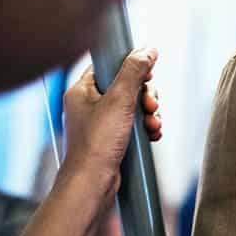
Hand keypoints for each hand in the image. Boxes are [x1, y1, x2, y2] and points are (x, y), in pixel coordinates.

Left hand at [58, 48, 161, 200]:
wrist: (92, 185)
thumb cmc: (96, 145)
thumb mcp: (119, 100)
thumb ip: (133, 71)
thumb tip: (148, 50)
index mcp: (81, 91)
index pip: (108, 65)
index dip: (130, 66)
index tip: (147, 73)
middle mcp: (88, 106)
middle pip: (126, 86)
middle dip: (145, 95)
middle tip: (151, 105)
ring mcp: (100, 124)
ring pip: (133, 107)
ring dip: (149, 113)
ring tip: (153, 124)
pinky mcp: (110, 141)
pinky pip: (134, 126)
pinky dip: (146, 128)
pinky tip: (153, 135)